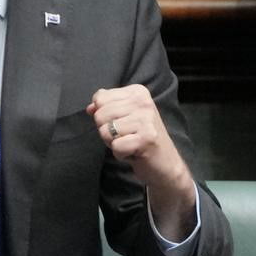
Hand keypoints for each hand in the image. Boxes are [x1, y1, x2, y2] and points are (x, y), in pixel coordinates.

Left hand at [89, 86, 196, 230]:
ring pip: (105, 131)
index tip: (122, 123)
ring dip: (113, 143)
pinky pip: (116, 146)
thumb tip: (90, 107)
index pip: (100, 98)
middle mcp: (143, 102)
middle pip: (100, 115)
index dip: (104, 116)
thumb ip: (106, 107)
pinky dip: (120, 154)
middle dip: (107, 131)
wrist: (165, 163)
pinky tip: (134, 152)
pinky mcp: (147, 138)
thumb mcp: (123, 116)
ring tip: (130, 143)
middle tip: (126, 136)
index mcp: (138, 92)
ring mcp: (146, 119)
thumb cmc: (140, 138)